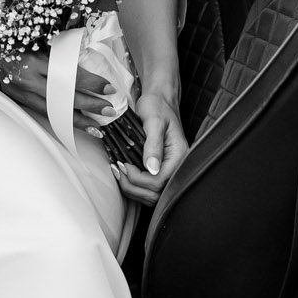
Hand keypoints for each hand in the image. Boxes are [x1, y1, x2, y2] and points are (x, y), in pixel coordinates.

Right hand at [0, 49, 113, 128]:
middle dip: (89, 104)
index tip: (108, 88)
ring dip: (78, 120)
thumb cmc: (13, 43)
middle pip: (64, 96)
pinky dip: (61, 122)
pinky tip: (75, 128)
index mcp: (35, 60)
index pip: (69, 75)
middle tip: (109, 110)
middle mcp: (28, 79)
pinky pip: (44, 114)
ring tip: (97, 127)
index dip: (91, 83)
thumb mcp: (38, 43)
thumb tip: (85, 62)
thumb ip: (59, 54)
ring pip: (54, 111)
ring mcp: (22, 93)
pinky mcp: (18, 101)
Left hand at [109, 87, 187, 205]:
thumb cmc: (157, 106)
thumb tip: (152, 168)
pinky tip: (123, 174)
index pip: (160, 181)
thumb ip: (153, 144)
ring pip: (151, 196)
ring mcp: (170, 171)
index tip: (123, 164)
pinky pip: (148, 190)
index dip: (138, 178)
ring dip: (131, 189)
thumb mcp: (154, 121)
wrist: (159, 101)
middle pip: (156, 194)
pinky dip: (133, 187)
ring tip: (118, 172)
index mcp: (180, 156)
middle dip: (132, 186)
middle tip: (117, 169)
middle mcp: (178, 167)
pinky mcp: (161, 172)